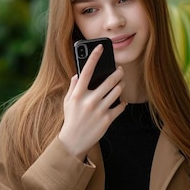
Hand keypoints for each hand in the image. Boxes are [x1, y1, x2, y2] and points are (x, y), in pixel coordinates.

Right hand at [58, 44, 125, 160]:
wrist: (73, 141)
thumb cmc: (71, 119)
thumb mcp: (68, 102)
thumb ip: (73, 87)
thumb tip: (78, 75)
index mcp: (78, 94)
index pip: (87, 71)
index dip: (94, 57)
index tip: (100, 47)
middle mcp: (89, 100)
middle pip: (109, 80)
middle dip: (118, 73)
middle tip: (120, 70)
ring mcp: (99, 110)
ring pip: (117, 91)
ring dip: (121, 86)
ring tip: (120, 84)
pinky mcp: (107, 120)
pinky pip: (120, 106)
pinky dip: (122, 103)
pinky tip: (121, 102)